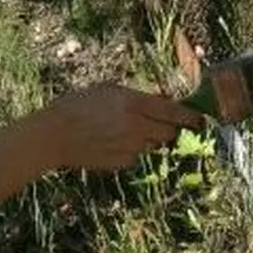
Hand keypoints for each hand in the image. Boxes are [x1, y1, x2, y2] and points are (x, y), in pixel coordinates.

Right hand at [42, 83, 201, 174]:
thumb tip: (162, 99)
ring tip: (123, 130)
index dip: (190, 116)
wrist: (53, 136)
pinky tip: (110, 142)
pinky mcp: (123, 163)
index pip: (173, 112)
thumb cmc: (77, 105)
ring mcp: (131, 147)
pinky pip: (136, 155)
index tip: (199, 118)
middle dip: (168, 128)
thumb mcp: (106, 89)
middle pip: (169, 133)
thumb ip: (136, 94)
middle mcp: (137, 126)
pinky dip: (131, 150)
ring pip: (152, 145)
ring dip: (147, 139)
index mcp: (133, 103)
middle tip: (159, 123)